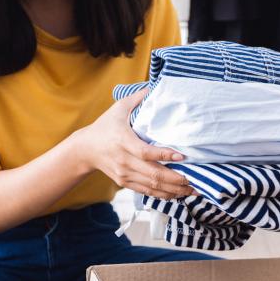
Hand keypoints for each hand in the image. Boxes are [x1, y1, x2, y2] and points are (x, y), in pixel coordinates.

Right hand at [74, 88, 194, 199]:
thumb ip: (138, 97)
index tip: (182, 156)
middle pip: (153, 174)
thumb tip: (156, 85)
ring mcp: (124, 174)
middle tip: (194, 180)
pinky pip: (146, 192)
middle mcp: (124, 161)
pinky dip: (163, 195)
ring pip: (152, 186)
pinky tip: (177, 194)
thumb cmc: (105, 125)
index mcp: (123, 141)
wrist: (85, 149)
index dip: (164, 155)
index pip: (146, 152)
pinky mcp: (124, 182)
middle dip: (176, 179)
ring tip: (191, 189)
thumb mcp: (118, 108)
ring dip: (173, 190)